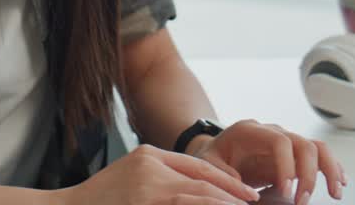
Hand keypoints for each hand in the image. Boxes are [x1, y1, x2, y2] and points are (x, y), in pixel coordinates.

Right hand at [58, 143, 260, 204]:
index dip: (226, 181)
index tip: (247, 194)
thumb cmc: (100, 200)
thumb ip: (160, 179)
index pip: (198, 166)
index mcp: (149, 154)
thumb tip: (196, 192)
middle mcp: (150, 165)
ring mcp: (146, 186)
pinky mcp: (143, 201)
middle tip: (254, 204)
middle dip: (232, 195)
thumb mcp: (132, 177)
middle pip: (203, 180)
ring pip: (197, 196)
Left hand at [186, 120, 346, 204]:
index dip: (286, 166)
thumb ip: (224, 176)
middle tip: (302, 201)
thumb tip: (246, 193)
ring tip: (335, 193)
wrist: (217, 150)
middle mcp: (272, 132)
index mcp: (250, 131)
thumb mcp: (209, 165)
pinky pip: (318, 155)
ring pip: (316, 147)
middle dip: (308, 174)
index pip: (279, 141)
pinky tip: (339, 183)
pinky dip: (331, 168)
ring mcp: (285, 141)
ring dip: (328, 169)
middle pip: (302, 143)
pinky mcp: (293, 154)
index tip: (286, 191)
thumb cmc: (213, 157)